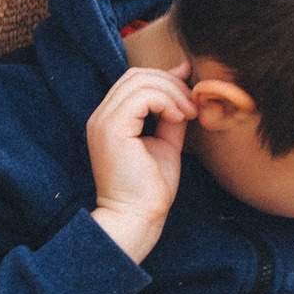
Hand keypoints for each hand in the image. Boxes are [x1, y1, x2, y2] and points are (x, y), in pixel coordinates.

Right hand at [87, 63, 193, 262]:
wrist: (137, 218)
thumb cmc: (150, 190)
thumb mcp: (166, 143)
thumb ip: (171, 115)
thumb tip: (185, 88)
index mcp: (110, 120)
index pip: (134, 81)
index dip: (165, 79)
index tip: (191, 91)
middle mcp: (101, 117)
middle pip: (136, 75)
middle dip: (170, 83)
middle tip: (192, 105)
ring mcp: (103, 121)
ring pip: (140, 81)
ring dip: (172, 92)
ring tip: (188, 114)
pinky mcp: (112, 129)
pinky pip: (142, 96)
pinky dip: (167, 101)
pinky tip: (180, 118)